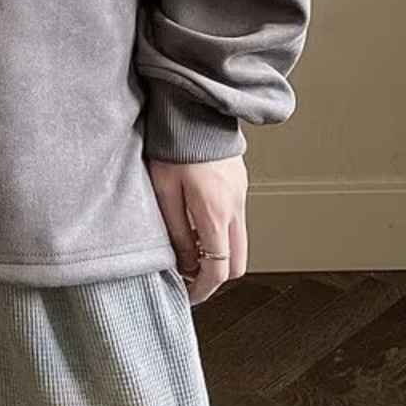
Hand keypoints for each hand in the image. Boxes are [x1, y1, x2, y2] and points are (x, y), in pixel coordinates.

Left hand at [146, 154, 248, 304]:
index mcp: (215, 213)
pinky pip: (237, 222)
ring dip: (219, 254)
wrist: (194, 109)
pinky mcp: (240, 185)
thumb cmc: (174, 146)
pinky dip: (222, 234)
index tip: (189, 296)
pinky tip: (198, 224)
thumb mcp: (164, 192)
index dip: (203, 289)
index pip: (218, 269)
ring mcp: (241, 196)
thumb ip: (176, 232)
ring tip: (189, 249)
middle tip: (190, 276)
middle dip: (215, 276)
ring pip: (240, 243)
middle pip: (237, 263)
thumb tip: (185, 265)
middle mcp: (235, 208)